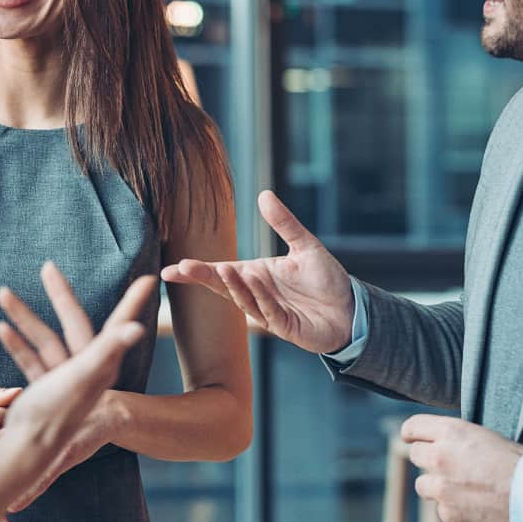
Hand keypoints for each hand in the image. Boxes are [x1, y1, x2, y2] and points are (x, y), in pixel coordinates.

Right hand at [0, 263, 153, 509]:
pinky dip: (16, 344)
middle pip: (73, 322)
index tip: (150, 278)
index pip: (119, 323)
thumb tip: (137, 326)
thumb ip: (108, 348)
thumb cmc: (57, 412)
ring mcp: (63, 380)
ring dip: (23, 316)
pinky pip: (30, 360)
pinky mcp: (44, 392)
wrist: (29, 451)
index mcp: (100, 362)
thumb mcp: (84, 375)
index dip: (133, 301)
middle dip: (59, 294)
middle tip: (48, 266)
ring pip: (44, 338)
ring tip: (1, 292)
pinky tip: (0, 328)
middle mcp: (86, 369)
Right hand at [160, 190, 353, 353]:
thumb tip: (264, 194)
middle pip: (223, 286)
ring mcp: (267, 312)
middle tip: (184, 267)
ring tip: (224, 268)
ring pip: (243, 299)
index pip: (219, 272)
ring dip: (233, 285)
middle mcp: (256, 294)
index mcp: (256, 275)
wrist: (352, 309)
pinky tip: (253, 280)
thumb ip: (284, 223)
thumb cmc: (326, 279)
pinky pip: (267, 311)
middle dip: (204, 278)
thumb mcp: (305, 246)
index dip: (195, 272)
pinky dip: (259, 296)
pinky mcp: (283, 327)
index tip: (170, 269)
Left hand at [402, 415, 522, 521]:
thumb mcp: (485, 437)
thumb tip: (439, 442)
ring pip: (423, 485)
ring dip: (437, 487)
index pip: (413, 427)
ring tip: (464, 490)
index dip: (412, 433)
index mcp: (451, 432)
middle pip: (416, 455)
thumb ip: (456, 439)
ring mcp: (441, 488)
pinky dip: (454, 509)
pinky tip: (476, 507)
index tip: (412, 439)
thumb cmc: (517, 464)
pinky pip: (442, 510)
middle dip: (428, 460)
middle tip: (448, 467)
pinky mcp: (448, 514)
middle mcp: (440, 457)